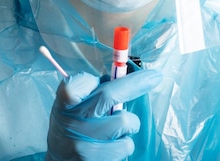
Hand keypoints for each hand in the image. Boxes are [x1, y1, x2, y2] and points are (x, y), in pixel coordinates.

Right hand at [46, 69, 162, 160]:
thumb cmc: (70, 128)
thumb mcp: (71, 107)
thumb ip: (89, 92)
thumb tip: (121, 77)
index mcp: (64, 106)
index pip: (80, 83)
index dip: (93, 79)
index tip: (109, 75)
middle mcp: (72, 124)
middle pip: (108, 95)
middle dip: (136, 83)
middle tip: (155, 77)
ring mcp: (85, 145)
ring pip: (125, 122)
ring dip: (129, 123)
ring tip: (116, 129)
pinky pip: (126, 145)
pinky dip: (125, 143)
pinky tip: (112, 145)